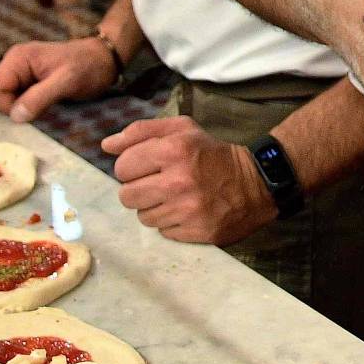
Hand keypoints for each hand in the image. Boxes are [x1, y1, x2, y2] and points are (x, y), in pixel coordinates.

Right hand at [0, 37, 115, 123]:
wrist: (105, 60)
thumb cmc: (88, 67)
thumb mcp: (67, 82)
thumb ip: (39, 97)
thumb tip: (14, 116)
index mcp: (17, 59)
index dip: (7, 107)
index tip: (30, 112)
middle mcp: (13, 64)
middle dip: (11, 110)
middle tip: (38, 112)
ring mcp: (19, 73)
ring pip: (3, 102)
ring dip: (19, 111)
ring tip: (42, 110)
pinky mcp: (27, 83)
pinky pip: (15, 101)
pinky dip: (24, 109)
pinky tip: (42, 109)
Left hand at [102, 116, 275, 243]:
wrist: (257, 183)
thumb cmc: (213, 154)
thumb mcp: (183, 130)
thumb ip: (142, 132)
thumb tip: (107, 145)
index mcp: (174, 150)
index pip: (123, 167)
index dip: (131, 167)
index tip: (147, 167)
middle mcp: (178, 181)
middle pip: (127, 196)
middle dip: (138, 190)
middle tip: (157, 185)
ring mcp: (187, 210)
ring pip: (143, 217)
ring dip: (154, 207)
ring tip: (174, 198)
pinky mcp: (196, 232)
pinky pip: (163, 232)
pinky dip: (171, 223)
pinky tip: (186, 211)